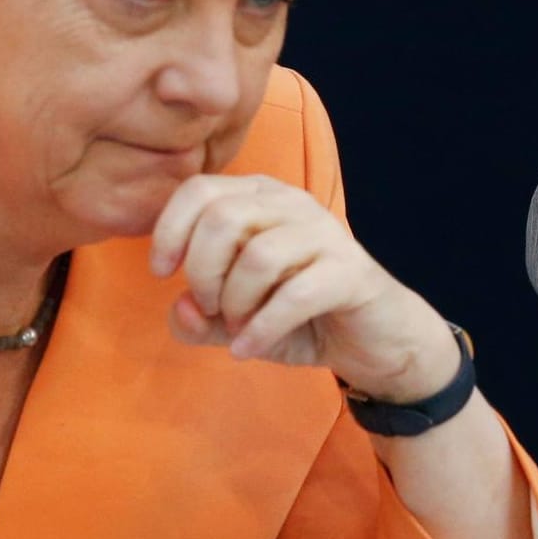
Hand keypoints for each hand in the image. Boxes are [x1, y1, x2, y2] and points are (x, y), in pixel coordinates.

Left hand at [149, 174, 459, 402]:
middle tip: (211, 309)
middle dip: (203, 273)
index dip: (170, 230)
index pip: (201, 190)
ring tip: (238, 329)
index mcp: (262, 198)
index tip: (163, 273)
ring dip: (234, 304)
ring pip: (257, 256)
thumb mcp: (236, 321)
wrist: (374, 340)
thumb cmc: (300, 317)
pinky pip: (294, 295)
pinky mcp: (350, 272)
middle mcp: (293, 204)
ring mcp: (325, 235)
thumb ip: (199, 317)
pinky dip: (261, 328)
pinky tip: (249, 349)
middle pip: (223, 218)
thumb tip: (181, 307)